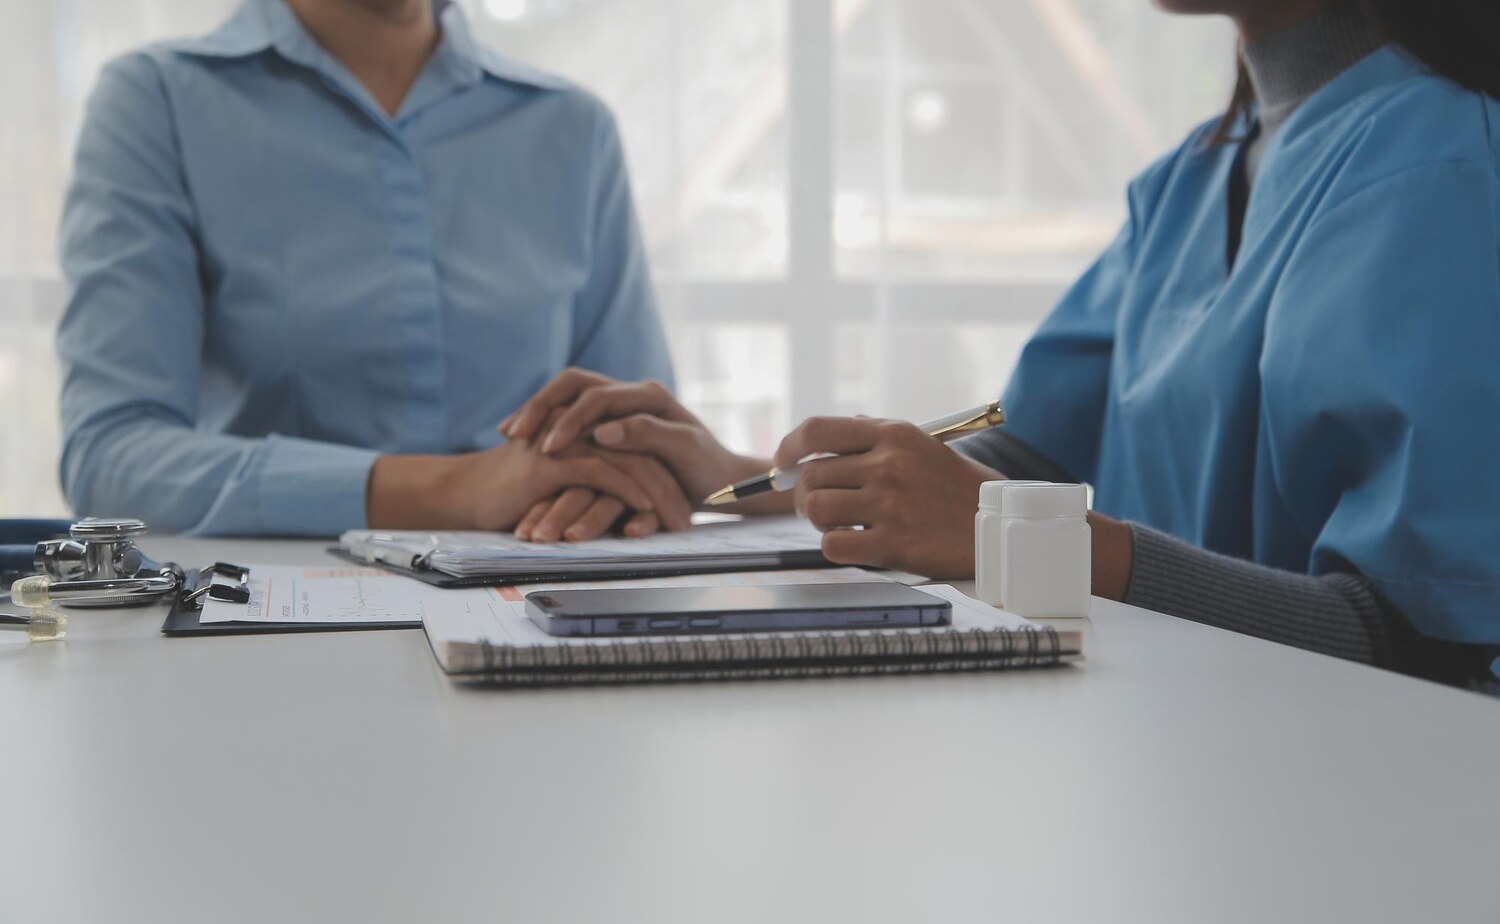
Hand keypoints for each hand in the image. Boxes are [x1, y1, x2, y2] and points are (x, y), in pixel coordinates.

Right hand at [366, 438, 690, 531]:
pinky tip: (646, 511)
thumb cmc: (513, 494)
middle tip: (691, 517)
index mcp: (585, 427)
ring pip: (630, 459)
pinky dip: (629, 492)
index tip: (689, 502)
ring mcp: (567, 439)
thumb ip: (593, 482)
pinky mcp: (553, 459)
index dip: (666, 469)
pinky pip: (603, 472)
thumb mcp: (563, 486)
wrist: (464, 495)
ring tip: (680, 522)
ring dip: (659, 493)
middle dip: (671, 483)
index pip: (639, 441)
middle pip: (643, 448)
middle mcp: (579, 426)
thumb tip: (630, 507)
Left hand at [500, 368, 777, 512]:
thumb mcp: (619, 458)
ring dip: (580, 428)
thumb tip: (531, 440)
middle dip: (551, 413)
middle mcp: (642, 397)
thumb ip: (585, 445)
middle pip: (589, 390)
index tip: (505, 432)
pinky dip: (629, 438)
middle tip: (520, 437)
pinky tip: (604, 445)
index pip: (571, 386)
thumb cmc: (664, 472)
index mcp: (622, 398)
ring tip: (550, 451)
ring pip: (616, 410)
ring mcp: (666, 414)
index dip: (536, 404)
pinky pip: (654, 434)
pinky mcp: (687, 438)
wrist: (722, 485)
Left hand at [775, 417, 1002, 578]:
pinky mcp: (892, 544)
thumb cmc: (958, 487)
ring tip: (840, 523)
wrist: (997, 526)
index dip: (790, 446)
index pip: (817, 430)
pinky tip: (855, 544)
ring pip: (816, 509)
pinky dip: (836, 546)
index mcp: (893, 435)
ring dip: (819, 520)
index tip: (784, 462)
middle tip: (818, 504)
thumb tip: (833, 436)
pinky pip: (833, 545)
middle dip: (804, 492)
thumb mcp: (923, 445)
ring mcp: (889, 505)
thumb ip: (877, 436)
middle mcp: (887, 465)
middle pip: (812, 475)